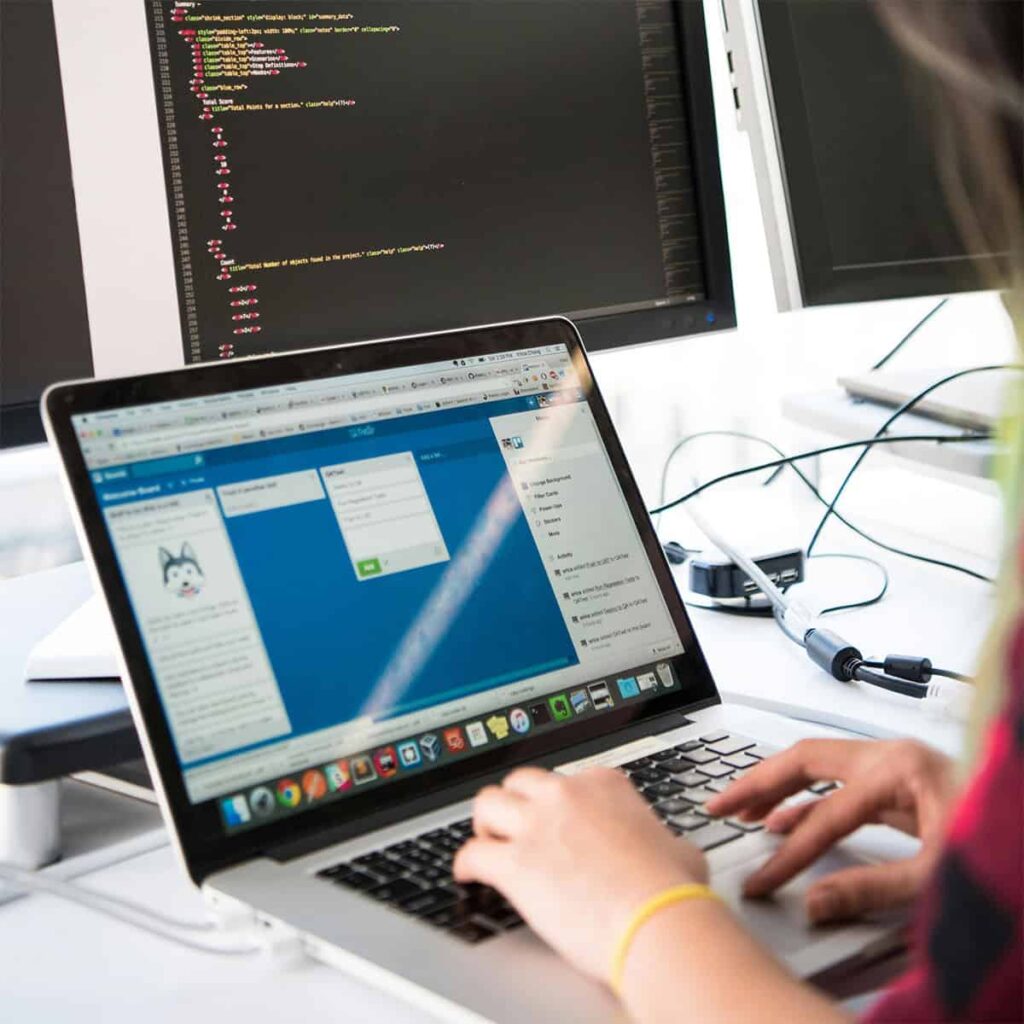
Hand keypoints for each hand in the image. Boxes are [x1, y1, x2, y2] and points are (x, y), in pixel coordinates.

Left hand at [453, 766, 707, 983]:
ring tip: (487, 841)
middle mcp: (565, 795)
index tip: (558, 821)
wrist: (656, 918)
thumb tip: (670, 852)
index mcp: (603, 785)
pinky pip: (471, 853)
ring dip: (485, 823)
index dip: (559, 804)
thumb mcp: (678, 849)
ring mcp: (537, 825)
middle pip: (521, 782)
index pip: (567, 781)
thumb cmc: (670, 890)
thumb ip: (663, 840)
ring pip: (487, 803)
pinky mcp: (514, 862)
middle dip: (515, 802)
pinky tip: (468, 874)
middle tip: (515, 825)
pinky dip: (465, 864)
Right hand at [705, 738, 957, 922]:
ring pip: (818, 767)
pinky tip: (785, 822)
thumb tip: (816, 902)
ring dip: (776, 787)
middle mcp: (890, 757)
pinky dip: (806, 802)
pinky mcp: (900, 785)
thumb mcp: (939, 874)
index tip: (762, 882)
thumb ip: (874, 889)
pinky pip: (838, 785)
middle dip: (757, 783)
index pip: (825, 813)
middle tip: (720, 806)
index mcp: (898, 768)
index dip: (790, 855)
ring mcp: (895, 767)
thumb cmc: (1001, 844)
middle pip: (805, 760)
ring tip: (739, 810)